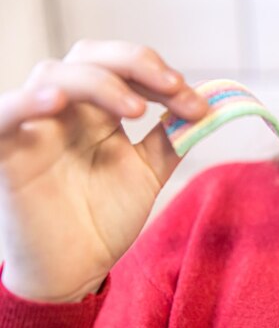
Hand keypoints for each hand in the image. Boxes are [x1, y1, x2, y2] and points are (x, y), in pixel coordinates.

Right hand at [0, 40, 207, 301]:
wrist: (76, 270)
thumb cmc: (105, 218)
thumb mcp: (148, 171)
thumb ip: (172, 137)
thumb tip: (209, 105)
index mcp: (99, 112)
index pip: (125, 68)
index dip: (161, 76)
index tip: (197, 105)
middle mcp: (67, 111)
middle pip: (90, 57)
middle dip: (136, 63)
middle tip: (174, 87)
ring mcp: (35, 127)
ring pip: (54, 75)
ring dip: (100, 82)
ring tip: (136, 109)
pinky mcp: (6, 153)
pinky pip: (1, 114)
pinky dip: (24, 101)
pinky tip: (57, 101)